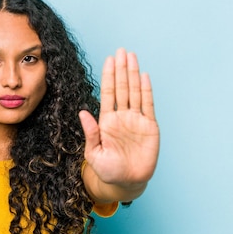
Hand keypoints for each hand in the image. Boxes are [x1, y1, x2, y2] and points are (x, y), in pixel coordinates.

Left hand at [79, 48, 159, 186]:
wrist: (126, 182)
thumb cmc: (107, 171)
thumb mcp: (94, 153)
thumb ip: (91, 133)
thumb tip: (82, 112)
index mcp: (106, 121)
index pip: (108, 94)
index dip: (108, 76)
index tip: (108, 60)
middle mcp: (121, 117)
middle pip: (122, 88)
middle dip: (121, 69)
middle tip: (121, 50)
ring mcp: (136, 120)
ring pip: (134, 92)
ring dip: (133, 74)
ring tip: (131, 57)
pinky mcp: (149, 127)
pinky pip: (148, 105)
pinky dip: (146, 90)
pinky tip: (144, 76)